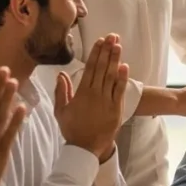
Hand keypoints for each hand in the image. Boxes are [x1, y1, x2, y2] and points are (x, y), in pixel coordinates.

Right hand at [55, 34, 127, 161]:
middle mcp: (95, 94)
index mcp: (81, 93)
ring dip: (115, 59)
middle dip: (107, 51)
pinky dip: (122, 78)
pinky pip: (120, 90)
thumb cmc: (72, 129)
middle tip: (112, 36)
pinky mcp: (116, 108)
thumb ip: (61, 92)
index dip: (95, 53)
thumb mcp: (60, 111)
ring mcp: (107, 101)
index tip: (100, 41)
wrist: (85, 148)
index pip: (90, 68)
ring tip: (118, 45)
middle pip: (102, 68)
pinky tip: (124, 66)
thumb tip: (61, 74)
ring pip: (111, 76)